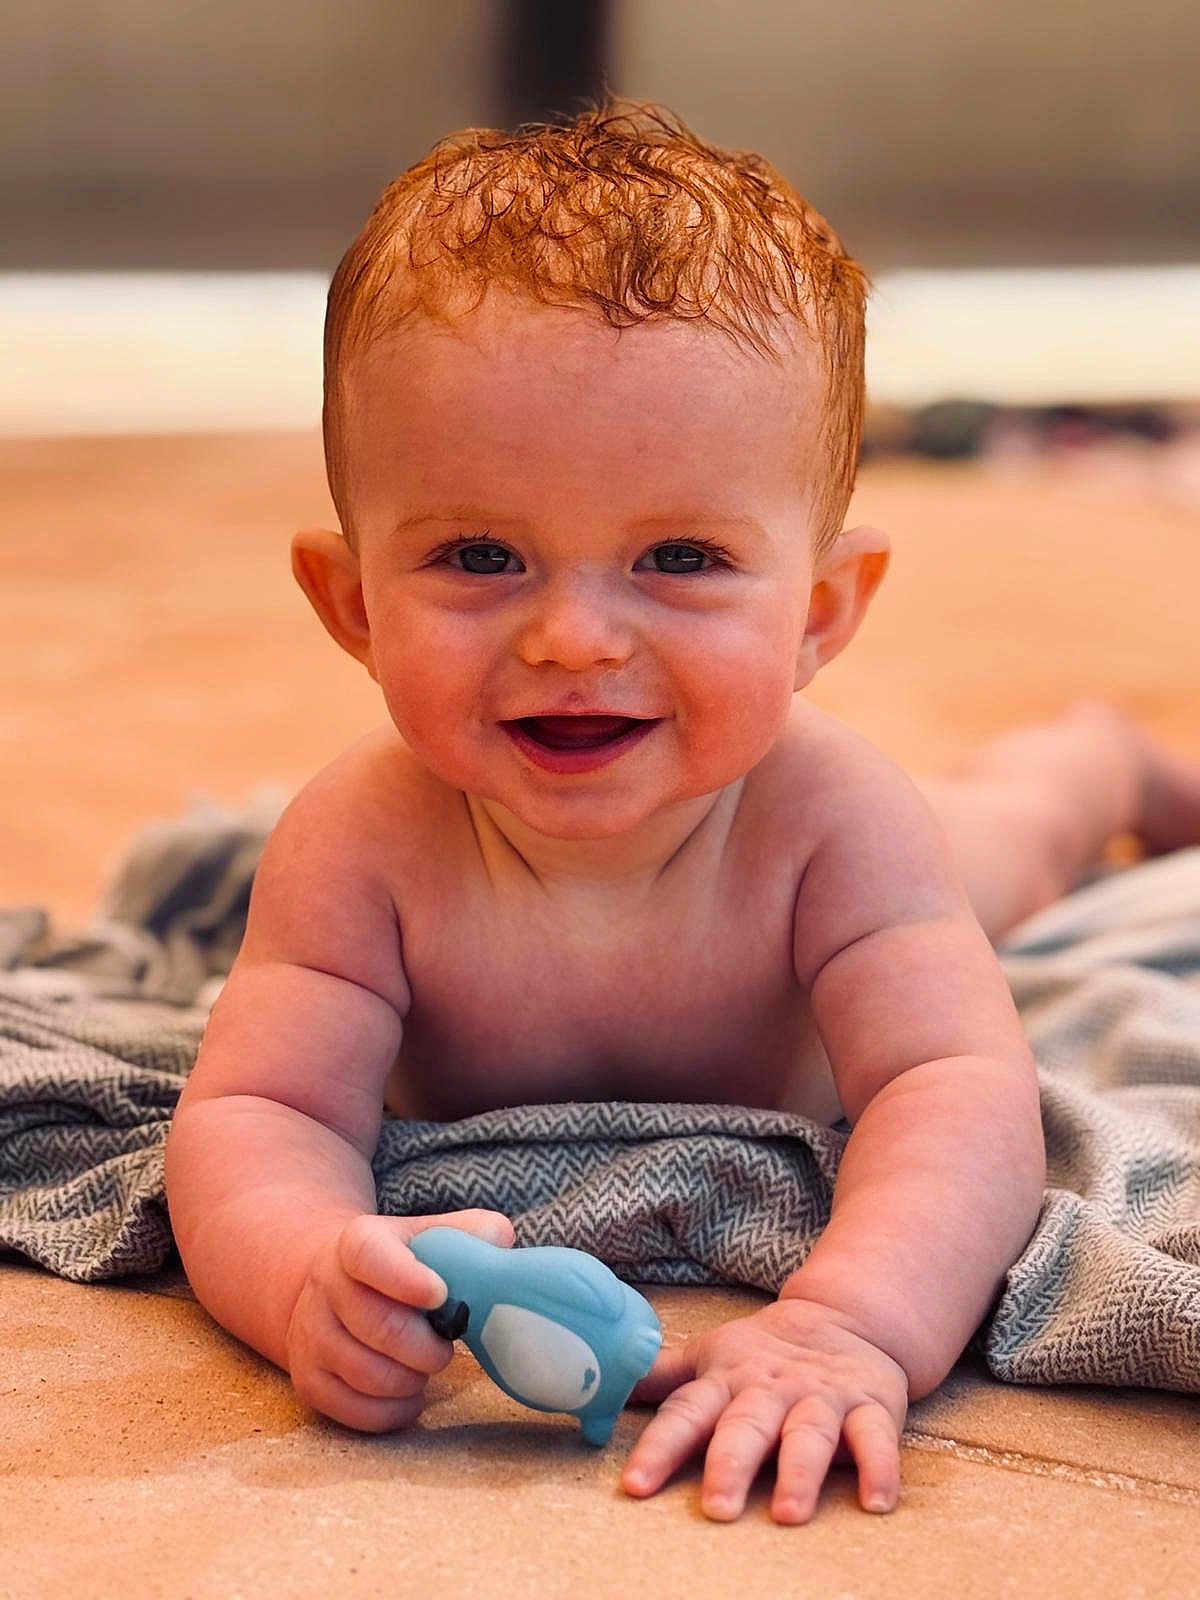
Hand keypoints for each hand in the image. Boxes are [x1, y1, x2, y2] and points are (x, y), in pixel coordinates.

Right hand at [285, 1208, 514, 1430]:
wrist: (335, 1287)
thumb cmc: (401, 1264)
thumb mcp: (429, 1236)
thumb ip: (469, 1233)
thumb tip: (500, 1239)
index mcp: (357, 1242)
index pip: (370, 1256)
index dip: (406, 1278)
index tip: (441, 1295)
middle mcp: (326, 1286)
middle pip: (379, 1326)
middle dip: (426, 1347)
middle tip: (446, 1347)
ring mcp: (311, 1336)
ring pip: (366, 1374)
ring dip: (411, 1380)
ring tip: (424, 1367)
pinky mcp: (308, 1380)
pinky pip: (355, 1411)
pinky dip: (394, 1411)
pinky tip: (410, 1395)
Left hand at [620, 1296, 908, 1522]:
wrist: (846, 1318)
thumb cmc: (764, 1352)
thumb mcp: (710, 1357)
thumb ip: (660, 1380)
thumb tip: (594, 1390)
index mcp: (727, 1380)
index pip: (686, 1412)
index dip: (659, 1447)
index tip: (635, 1485)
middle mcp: (771, 1389)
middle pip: (746, 1426)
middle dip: (730, 1465)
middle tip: (716, 1509)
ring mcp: (822, 1399)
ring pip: (809, 1435)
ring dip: (799, 1472)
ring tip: (787, 1513)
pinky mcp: (870, 1407)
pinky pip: (877, 1439)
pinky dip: (880, 1468)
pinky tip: (877, 1503)